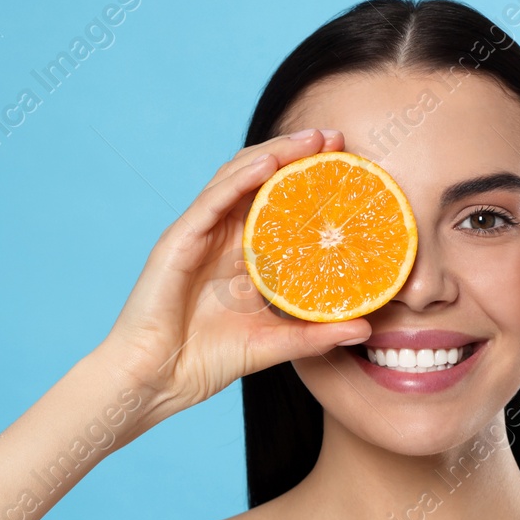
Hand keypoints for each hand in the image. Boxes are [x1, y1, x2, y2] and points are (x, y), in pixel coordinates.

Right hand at [94, 128, 372, 421]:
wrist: (155, 380)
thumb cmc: (204, 362)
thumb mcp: (272, 345)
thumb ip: (314, 335)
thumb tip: (365, 328)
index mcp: (241, 256)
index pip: (280, 205)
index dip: (311, 183)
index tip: (351, 168)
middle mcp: (221, 237)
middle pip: (261, 180)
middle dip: (298, 155)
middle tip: (337, 139)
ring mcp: (199, 235)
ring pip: (238, 177)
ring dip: (276, 152)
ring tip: (313, 141)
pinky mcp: (179, 240)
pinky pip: (213, 199)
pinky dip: (241, 177)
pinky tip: (270, 162)